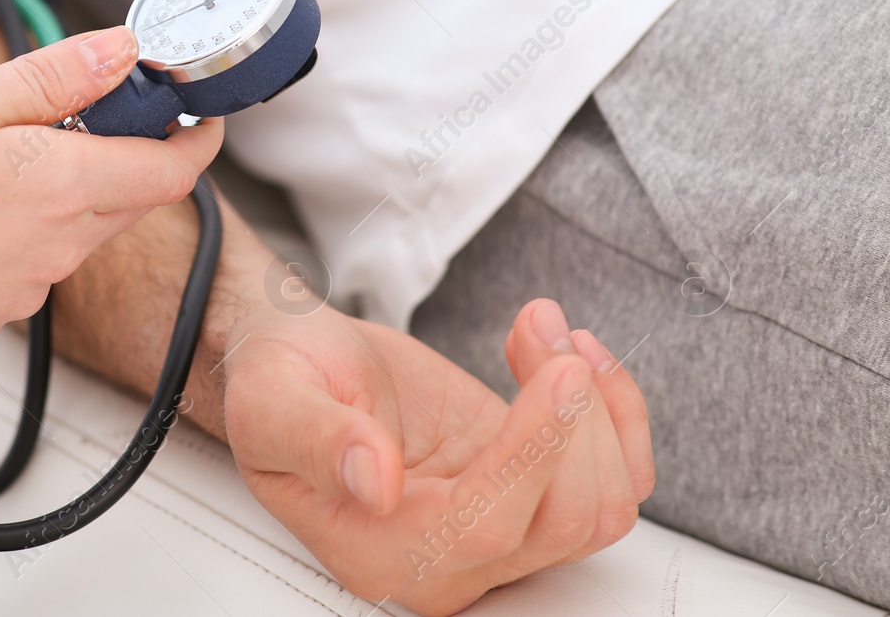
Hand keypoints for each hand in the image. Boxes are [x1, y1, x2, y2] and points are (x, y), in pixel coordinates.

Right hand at [0, 25, 223, 352]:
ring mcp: (19, 291)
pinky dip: (14, 227)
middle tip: (69, 105)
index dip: (194, 137)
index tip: (195, 110)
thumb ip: (54, 79)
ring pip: (72, 230)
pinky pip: (26, 262)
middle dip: (117, 151)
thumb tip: (128, 53)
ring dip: (58, 187)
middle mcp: (54, 252)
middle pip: (123, 198)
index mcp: (60, 189)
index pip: (170, 171)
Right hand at [221, 299, 653, 615]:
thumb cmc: (279, 378)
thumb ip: (315, 439)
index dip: (534, 451)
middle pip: (562, 523)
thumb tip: (373, 481)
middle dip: (573, 417)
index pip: (486, 524)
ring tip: (550, 330)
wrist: (300, 363)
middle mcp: (445, 560)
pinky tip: (578, 357)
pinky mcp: (529, 492)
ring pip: (600, 507)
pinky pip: (612, 483)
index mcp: (376, 551)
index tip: (558, 372)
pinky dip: (619, 418)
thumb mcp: (271, 397)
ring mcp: (494, 531)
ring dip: (599, 410)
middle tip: (544, 329)